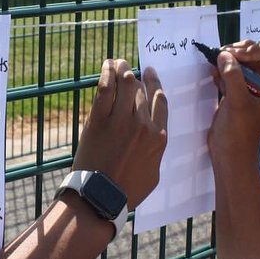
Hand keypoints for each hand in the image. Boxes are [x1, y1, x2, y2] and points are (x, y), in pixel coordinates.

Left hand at [72, 59, 167, 209]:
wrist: (101, 196)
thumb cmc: (128, 190)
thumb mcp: (154, 173)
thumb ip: (155, 151)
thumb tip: (154, 140)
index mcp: (159, 138)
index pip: (159, 101)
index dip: (155, 84)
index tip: (150, 75)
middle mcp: (143, 125)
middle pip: (141, 91)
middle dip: (135, 77)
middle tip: (129, 69)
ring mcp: (121, 121)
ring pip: (125, 84)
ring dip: (122, 69)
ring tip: (118, 62)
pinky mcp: (99, 120)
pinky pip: (105, 88)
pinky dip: (107, 73)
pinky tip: (107, 65)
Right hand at [207, 39, 259, 167]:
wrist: (230, 156)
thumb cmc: (240, 132)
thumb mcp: (238, 102)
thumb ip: (233, 76)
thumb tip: (224, 54)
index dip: (249, 50)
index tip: (232, 58)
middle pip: (252, 51)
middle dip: (235, 52)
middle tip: (219, 59)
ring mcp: (248, 86)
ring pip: (239, 60)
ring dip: (226, 61)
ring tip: (216, 72)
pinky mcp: (235, 92)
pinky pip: (229, 72)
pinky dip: (220, 71)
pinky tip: (214, 79)